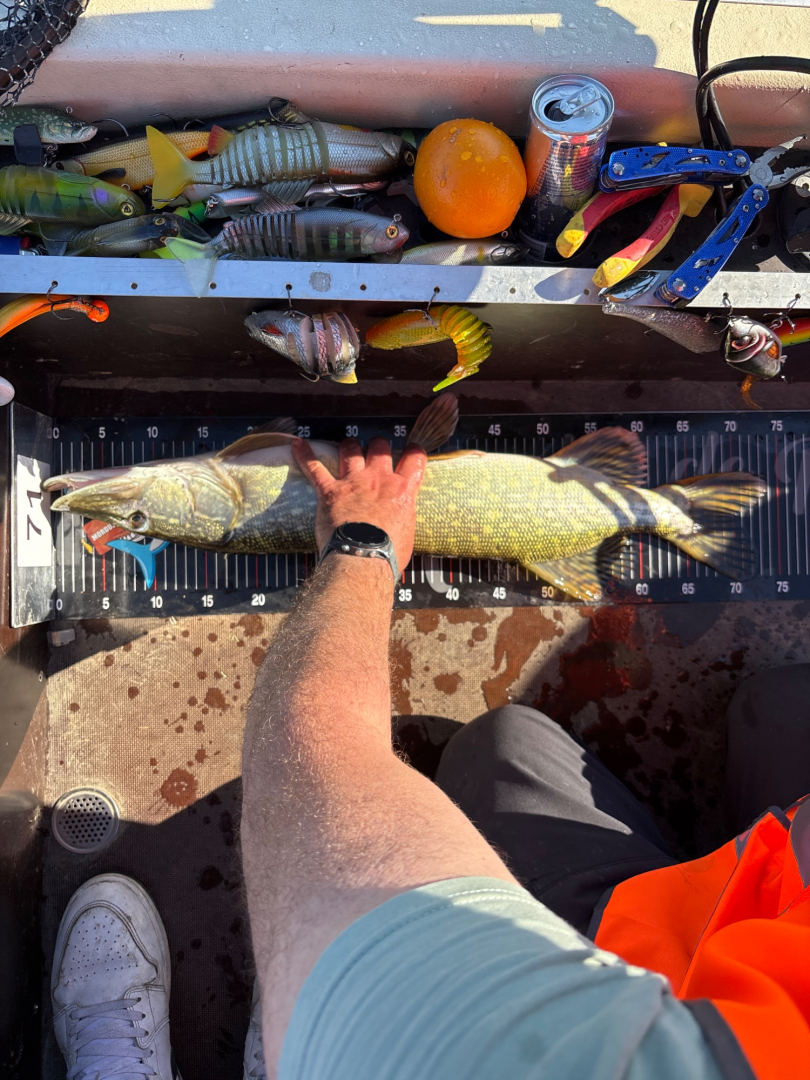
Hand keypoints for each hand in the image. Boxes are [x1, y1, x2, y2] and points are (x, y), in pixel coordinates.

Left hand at [292, 437, 426, 569]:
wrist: (362, 559)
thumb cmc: (387, 554)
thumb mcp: (407, 532)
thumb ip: (402, 515)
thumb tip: (398, 517)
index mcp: (402, 491)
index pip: (414, 459)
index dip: (413, 451)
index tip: (410, 451)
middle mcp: (378, 480)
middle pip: (379, 447)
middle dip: (377, 446)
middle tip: (375, 452)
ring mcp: (353, 483)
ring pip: (351, 450)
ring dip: (349, 447)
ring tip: (348, 447)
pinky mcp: (330, 492)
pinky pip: (314, 468)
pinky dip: (305, 455)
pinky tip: (298, 445)